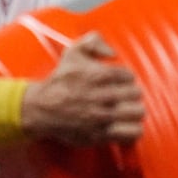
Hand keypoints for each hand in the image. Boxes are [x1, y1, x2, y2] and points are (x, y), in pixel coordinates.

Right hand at [19, 32, 143, 145]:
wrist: (40, 109)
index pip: (129, 76)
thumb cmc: (60, 81)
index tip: (118, 82)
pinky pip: (131, 133)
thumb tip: (113, 53)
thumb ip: (93, 41)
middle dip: (131, 94)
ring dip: (134, 111)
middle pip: (136, 94)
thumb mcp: (72, 52)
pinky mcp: (100, 135)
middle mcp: (101, 97)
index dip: (126, 78)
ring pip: (137, 113)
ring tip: (127, 111)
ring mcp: (101, 118)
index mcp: (97, 76)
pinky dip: (133, 130)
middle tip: (123, 97)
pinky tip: (126, 125)